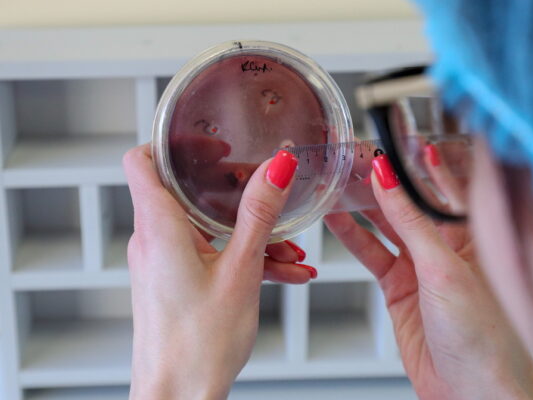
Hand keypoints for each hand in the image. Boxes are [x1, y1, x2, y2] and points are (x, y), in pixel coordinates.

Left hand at [124, 144, 314, 398]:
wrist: (178, 397)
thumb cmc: (196, 346)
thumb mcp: (241, 270)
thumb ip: (258, 214)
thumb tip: (276, 167)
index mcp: (158, 228)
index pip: (142, 160)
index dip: (173, 142)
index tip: (210, 138)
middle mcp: (153, 240)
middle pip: (185, 192)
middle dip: (234, 191)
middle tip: (266, 188)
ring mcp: (164, 262)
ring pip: (207, 229)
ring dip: (249, 233)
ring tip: (291, 251)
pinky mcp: (175, 282)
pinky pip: (210, 255)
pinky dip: (243, 257)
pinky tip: (284, 272)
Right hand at [324, 154, 532, 398]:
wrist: (473, 394)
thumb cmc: (486, 338)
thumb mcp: (445, 268)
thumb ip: (411, 222)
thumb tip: (389, 180)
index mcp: (474, 235)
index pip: (443, 187)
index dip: (418, 164)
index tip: (394, 141)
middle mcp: (448, 249)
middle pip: (409, 205)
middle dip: (383, 182)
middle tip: (354, 160)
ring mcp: (422, 270)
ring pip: (387, 228)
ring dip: (363, 207)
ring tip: (338, 183)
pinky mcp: (400, 291)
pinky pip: (373, 257)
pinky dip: (354, 239)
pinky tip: (338, 221)